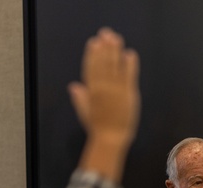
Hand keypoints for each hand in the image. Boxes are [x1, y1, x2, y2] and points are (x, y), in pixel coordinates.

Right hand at [70, 28, 140, 181]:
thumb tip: (73, 86)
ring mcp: (116, 90)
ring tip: (116, 39)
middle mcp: (103, 88)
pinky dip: (130, 63)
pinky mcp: (129, 94)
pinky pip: (129, 75)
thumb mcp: (84, 112)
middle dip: (104, 47)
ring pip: (115, 66)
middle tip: (106, 34)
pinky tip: (129, 54)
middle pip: (103, 63)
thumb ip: (80, 98)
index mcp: (91, 92)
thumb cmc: (97, 127)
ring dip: (115, 51)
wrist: (111, 138)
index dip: (92, 54)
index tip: (93, 42)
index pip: (91, 68)